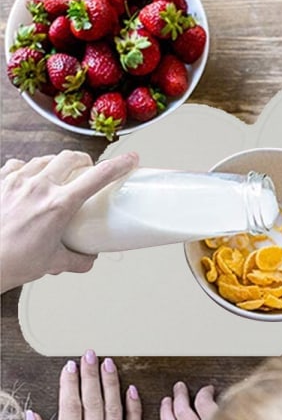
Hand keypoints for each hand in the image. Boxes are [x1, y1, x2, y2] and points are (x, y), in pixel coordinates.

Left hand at [0, 150, 137, 291]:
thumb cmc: (11, 262)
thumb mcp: (53, 262)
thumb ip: (77, 258)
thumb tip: (89, 257)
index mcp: (59, 204)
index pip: (98, 176)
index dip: (119, 164)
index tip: (130, 159)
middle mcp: (39, 187)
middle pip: (71, 157)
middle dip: (85, 160)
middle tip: (89, 168)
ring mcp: (17, 181)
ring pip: (45, 158)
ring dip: (58, 162)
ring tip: (60, 173)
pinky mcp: (0, 182)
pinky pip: (19, 164)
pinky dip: (29, 167)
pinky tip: (30, 177)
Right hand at [27, 351, 141, 419]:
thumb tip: (34, 416)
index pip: (71, 409)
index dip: (70, 385)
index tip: (70, 366)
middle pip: (93, 404)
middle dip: (90, 376)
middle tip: (90, 354)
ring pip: (114, 411)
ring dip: (112, 384)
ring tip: (108, 363)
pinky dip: (133, 408)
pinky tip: (131, 389)